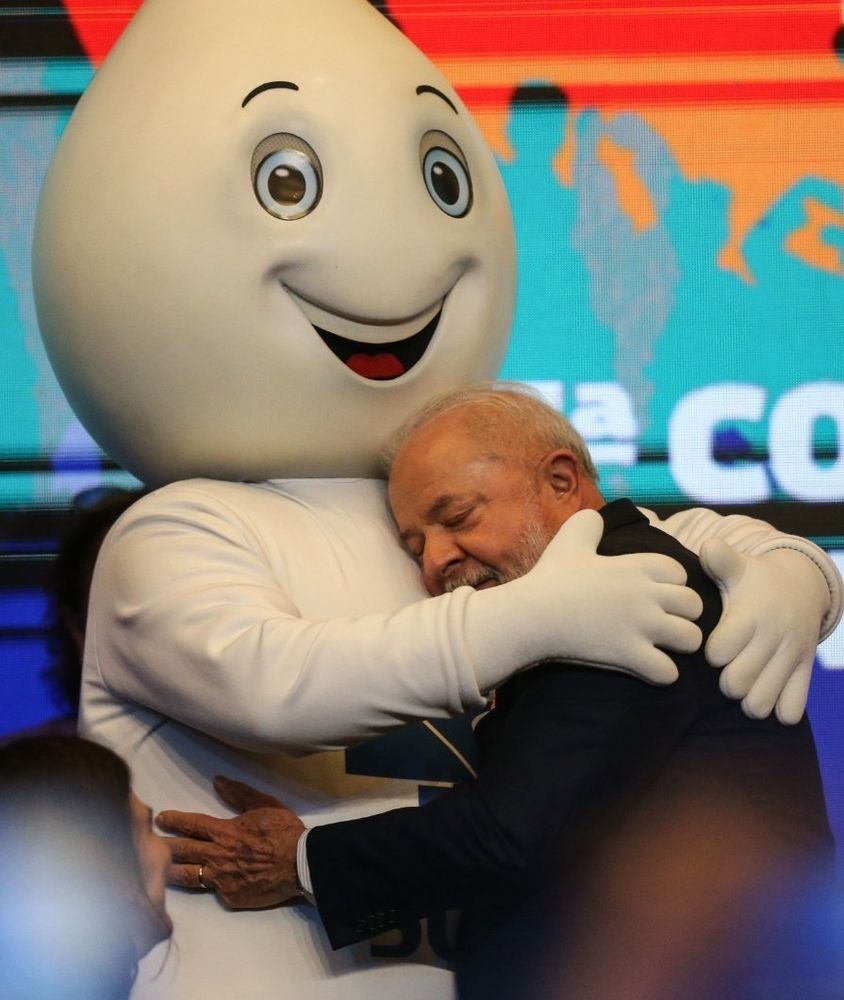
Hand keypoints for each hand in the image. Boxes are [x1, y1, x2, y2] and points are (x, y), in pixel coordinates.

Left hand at [156, 776, 304, 908]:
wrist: (300, 864)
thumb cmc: (283, 832)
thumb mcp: (264, 804)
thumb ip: (239, 793)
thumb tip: (218, 781)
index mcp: (225, 831)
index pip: (192, 825)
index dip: (174, 821)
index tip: (160, 819)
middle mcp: (217, 855)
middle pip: (182, 851)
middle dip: (164, 846)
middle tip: (149, 844)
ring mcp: (220, 879)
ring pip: (188, 876)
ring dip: (170, 872)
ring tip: (156, 871)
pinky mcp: (229, 897)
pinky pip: (211, 891)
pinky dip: (203, 887)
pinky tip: (194, 887)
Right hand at [468, 508, 703, 687]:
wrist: (531, 615)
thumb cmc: (550, 578)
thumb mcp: (569, 539)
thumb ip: (588, 522)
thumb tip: (597, 516)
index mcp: (636, 565)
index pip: (681, 573)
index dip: (672, 584)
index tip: (654, 594)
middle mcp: (646, 594)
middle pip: (695, 606)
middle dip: (684, 615)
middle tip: (664, 623)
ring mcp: (640, 626)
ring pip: (691, 639)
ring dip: (680, 645)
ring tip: (662, 647)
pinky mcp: (630, 656)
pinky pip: (669, 672)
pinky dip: (662, 673)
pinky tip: (648, 667)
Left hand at [700, 541, 826, 723]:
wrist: (802, 587)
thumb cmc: (755, 581)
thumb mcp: (739, 566)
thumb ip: (720, 559)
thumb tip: (708, 546)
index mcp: (751, 616)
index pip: (718, 652)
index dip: (710, 654)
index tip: (711, 646)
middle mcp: (773, 639)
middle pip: (735, 684)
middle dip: (724, 681)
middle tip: (725, 669)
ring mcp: (791, 659)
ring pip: (760, 703)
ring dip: (747, 699)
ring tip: (743, 684)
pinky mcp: (805, 672)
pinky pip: (792, 710)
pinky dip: (776, 709)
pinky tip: (766, 693)